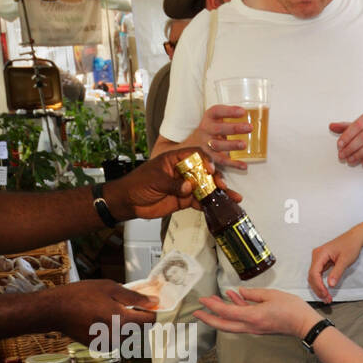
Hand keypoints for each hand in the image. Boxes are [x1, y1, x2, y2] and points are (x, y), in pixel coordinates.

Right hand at [45, 280, 156, 343]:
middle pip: (138, 327)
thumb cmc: (81, 295)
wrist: (56, 310)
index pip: (150, 320)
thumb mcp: (110, 288)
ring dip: (123, 324)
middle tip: (119, 303)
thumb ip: (134, 297)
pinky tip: (98, 320)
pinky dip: (110, 330)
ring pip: (126, 333)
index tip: (153, 305)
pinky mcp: (99, 347)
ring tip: (105, 310)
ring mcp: (108, 343)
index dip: (154, 311)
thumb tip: (155, 302)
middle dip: (135, 316)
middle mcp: (117, 335)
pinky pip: (113, 338)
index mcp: (122, 319)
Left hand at [111, 146, 241, 221]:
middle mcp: (183, 170)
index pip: (195, 155)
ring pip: (205, 187)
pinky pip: (200, 201)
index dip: (205, 160)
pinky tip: (220, 207)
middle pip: (204, 171)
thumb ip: (173, 184)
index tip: (210, 169)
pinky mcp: (184, 199)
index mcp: (175, 159)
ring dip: (218, 192)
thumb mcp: (155, 180)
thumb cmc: (138, 184)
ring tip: (233, 197)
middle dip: (216, 178)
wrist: (129, 202)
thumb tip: (190, 187)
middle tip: (223, 186)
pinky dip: (209, 204)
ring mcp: (185, 185)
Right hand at [193, 104, 252, 171]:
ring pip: (217, 146)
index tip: (243, 112)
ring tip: (244, 145)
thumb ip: (229, 115)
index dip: (229, 111)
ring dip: (231, 145)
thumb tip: (251, 113)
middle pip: (218, 129)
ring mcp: (206, 144)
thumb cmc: (212, 127)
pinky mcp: (210, 156)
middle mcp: (206, 130)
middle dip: (234, 128)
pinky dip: (233, 164)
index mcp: (209, 117)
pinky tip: (244, 165)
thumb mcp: (216, 117)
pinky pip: (221, 161)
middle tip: (249, 127)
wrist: (194, 142)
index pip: (217, 111)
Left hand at [195, 287, 315, 337]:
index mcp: (252, 317)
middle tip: (197, 312)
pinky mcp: (259, 326)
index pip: (226, 313)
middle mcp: (250, 326)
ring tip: (212, 301)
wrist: (305, 324)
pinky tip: (233, 298)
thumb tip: (239, 293)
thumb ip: (252, 294)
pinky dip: (236, 309)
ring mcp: (254, 328)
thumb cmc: (292, 309)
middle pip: (223, 325)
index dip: (212, 306)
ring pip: (231, 323)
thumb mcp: (271, 295)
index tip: (202, 300)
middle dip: (209, 319)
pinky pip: (242, 319)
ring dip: (221, 313)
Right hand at [308, 229, 362, 300]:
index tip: (325, 294)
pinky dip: (321, 283)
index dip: (318, 285)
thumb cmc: (351, 245)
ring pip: (314, 277)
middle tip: (326, 299)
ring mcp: (318, 258)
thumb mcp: (345, 260)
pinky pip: (318, 274)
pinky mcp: (322, 261)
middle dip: (318, 289)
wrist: (355, 238)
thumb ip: (337, 272)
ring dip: (319, 287)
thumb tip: (330, 285)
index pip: (314, 273)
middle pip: (312, 276)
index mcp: (320, 254)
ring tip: (326, 297)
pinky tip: (326, 290)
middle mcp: (316, 256)